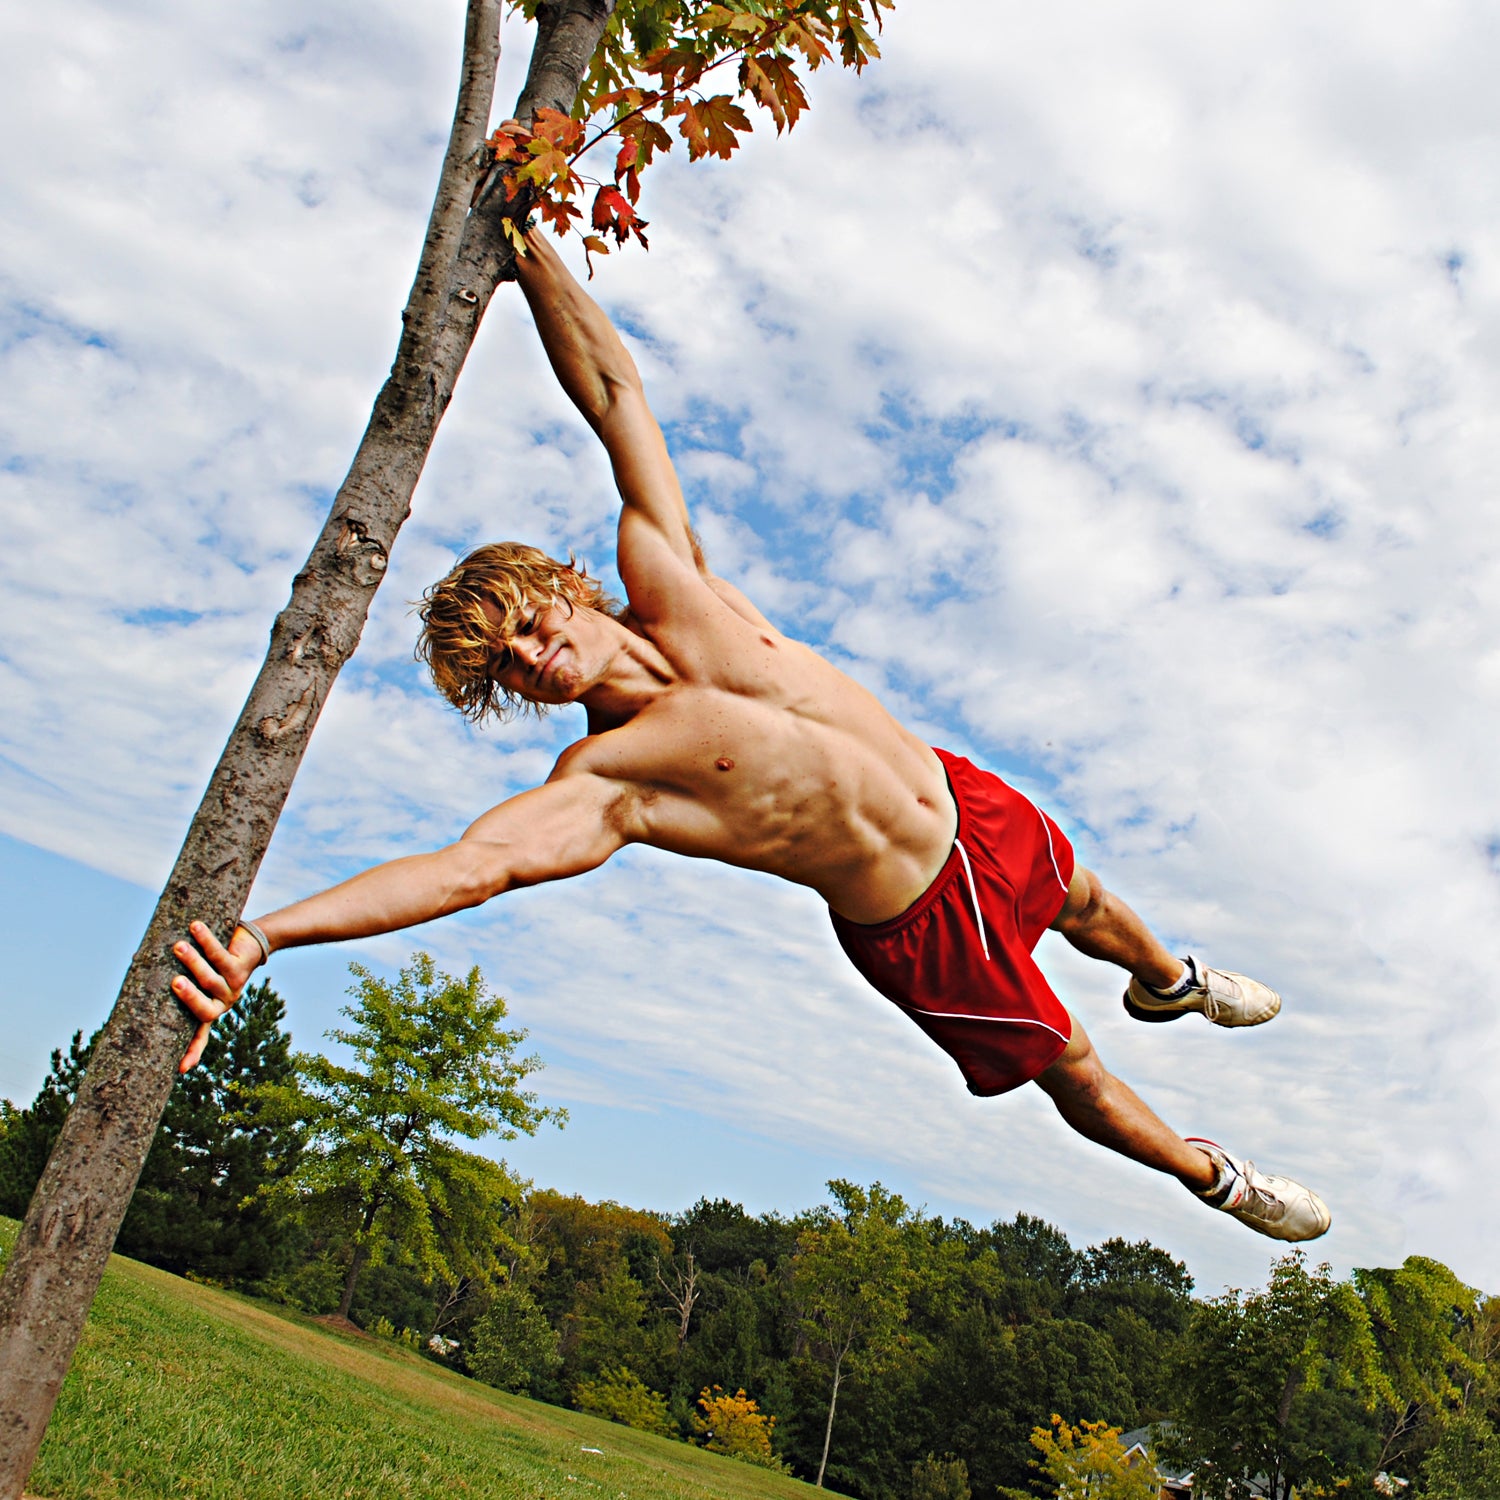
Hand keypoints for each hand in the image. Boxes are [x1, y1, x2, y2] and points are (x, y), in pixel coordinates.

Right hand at [171, 921, 263, 1072]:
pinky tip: (195, 927)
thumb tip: (132, 963)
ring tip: (178, 947)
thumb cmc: (213, 960)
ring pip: (211, 979)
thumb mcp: (195, 974)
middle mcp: (222, 1003)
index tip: (181, 1069)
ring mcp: (232, 987)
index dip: (192, 1052)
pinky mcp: (240, 968)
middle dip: (190, 997)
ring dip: (195, 962)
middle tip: (174, 984)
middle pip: (205, 1009)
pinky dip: (207, 940)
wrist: (253, 943)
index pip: (199, 1035)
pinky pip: (221, 955)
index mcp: (210, 1009)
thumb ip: (174, 977)